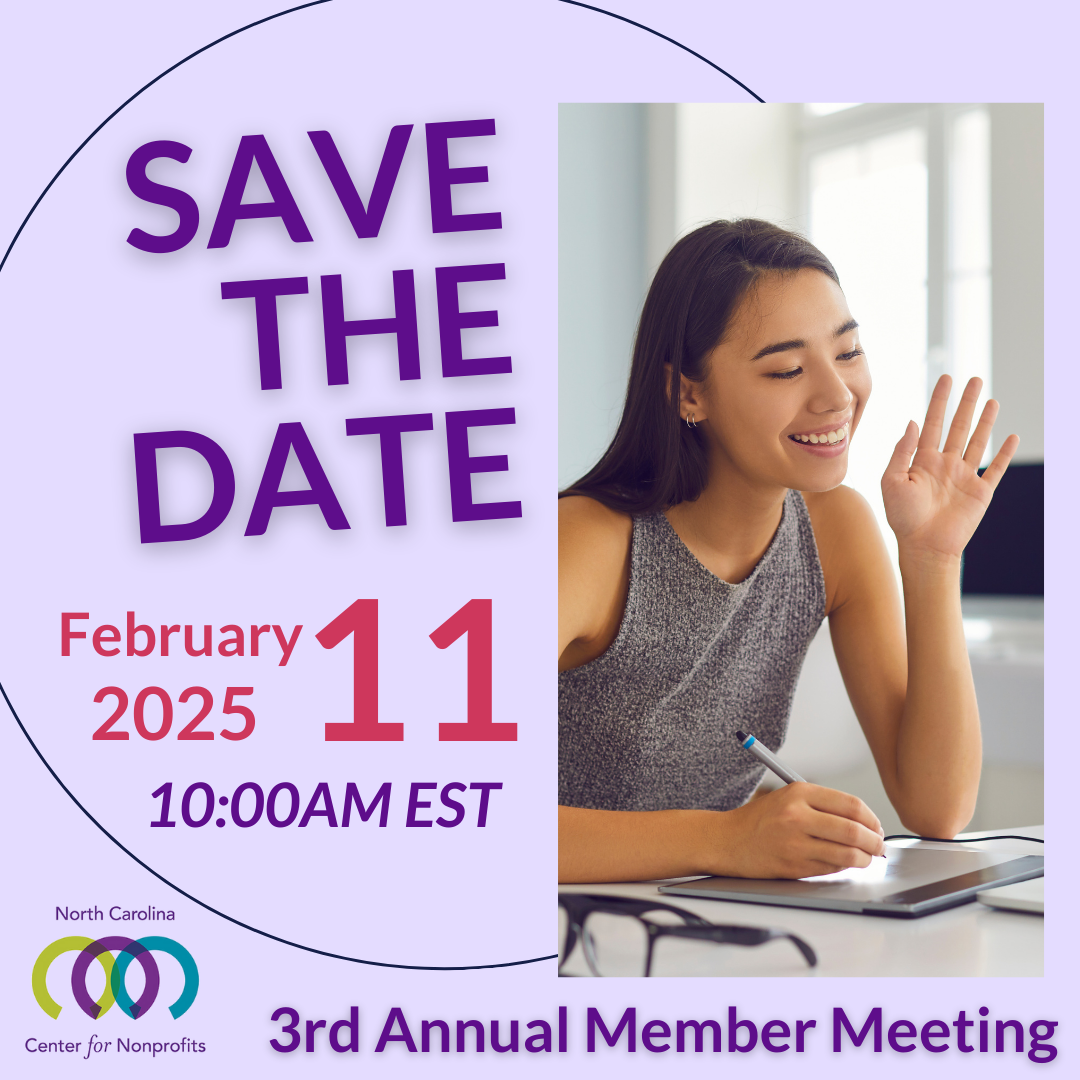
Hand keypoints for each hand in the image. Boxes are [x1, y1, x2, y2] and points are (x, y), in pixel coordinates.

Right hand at [716, 783, 884, 878]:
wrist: (726, 840)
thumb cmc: (760, 820)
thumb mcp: (788, 798)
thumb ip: (823, 805)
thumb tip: (864, 822)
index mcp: (799, 793)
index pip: (851, 805)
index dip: (872, 819)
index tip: (876, 827)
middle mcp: (797, 816)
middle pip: (854, 830)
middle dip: (875, 842)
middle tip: (879, 846)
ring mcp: (795, 843)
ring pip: (847, 854)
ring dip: (864, 859)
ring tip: (866, 858)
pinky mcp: (793, 866)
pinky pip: (831, 869)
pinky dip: (843, 868)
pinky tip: (843, 864)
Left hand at [881, 375, 1018, 559]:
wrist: (923, 547)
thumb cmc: (902, 517)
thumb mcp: (891, 480)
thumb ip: (901, 451)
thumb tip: (912, 421)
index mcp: (922, 461)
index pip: (932, 423)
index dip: (939, 401)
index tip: (946, 378)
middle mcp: (944, 465)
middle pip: (958, 426)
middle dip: (966, 403)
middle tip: (974, 379)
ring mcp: (963, 477)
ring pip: (978, 441)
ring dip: (985, 421)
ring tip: (992, 400)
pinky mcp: (980, 492)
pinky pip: (995, 469)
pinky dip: (1005, 453)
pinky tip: (1013, 436)